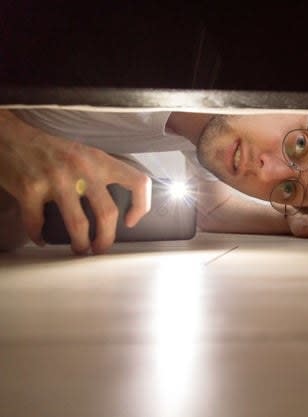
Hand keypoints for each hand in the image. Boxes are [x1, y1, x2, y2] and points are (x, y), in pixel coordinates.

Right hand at [0, 111, 150, 253]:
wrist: (8, 136)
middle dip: (106, 239)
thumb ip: (102, 175)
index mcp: (100, 160)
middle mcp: (82, 168)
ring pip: (78, 224)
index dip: (141, 205)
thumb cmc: (51, 151)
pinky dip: (40, 237)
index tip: (131, 222)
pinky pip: (38, 223)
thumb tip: (118, 210)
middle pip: (108, 213)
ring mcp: (55, 179)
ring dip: (80, 244)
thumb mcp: (84, 155)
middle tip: (101, 249)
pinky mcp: (29, 188)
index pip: (137, 181)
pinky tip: (41, 239)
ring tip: (79, 249)